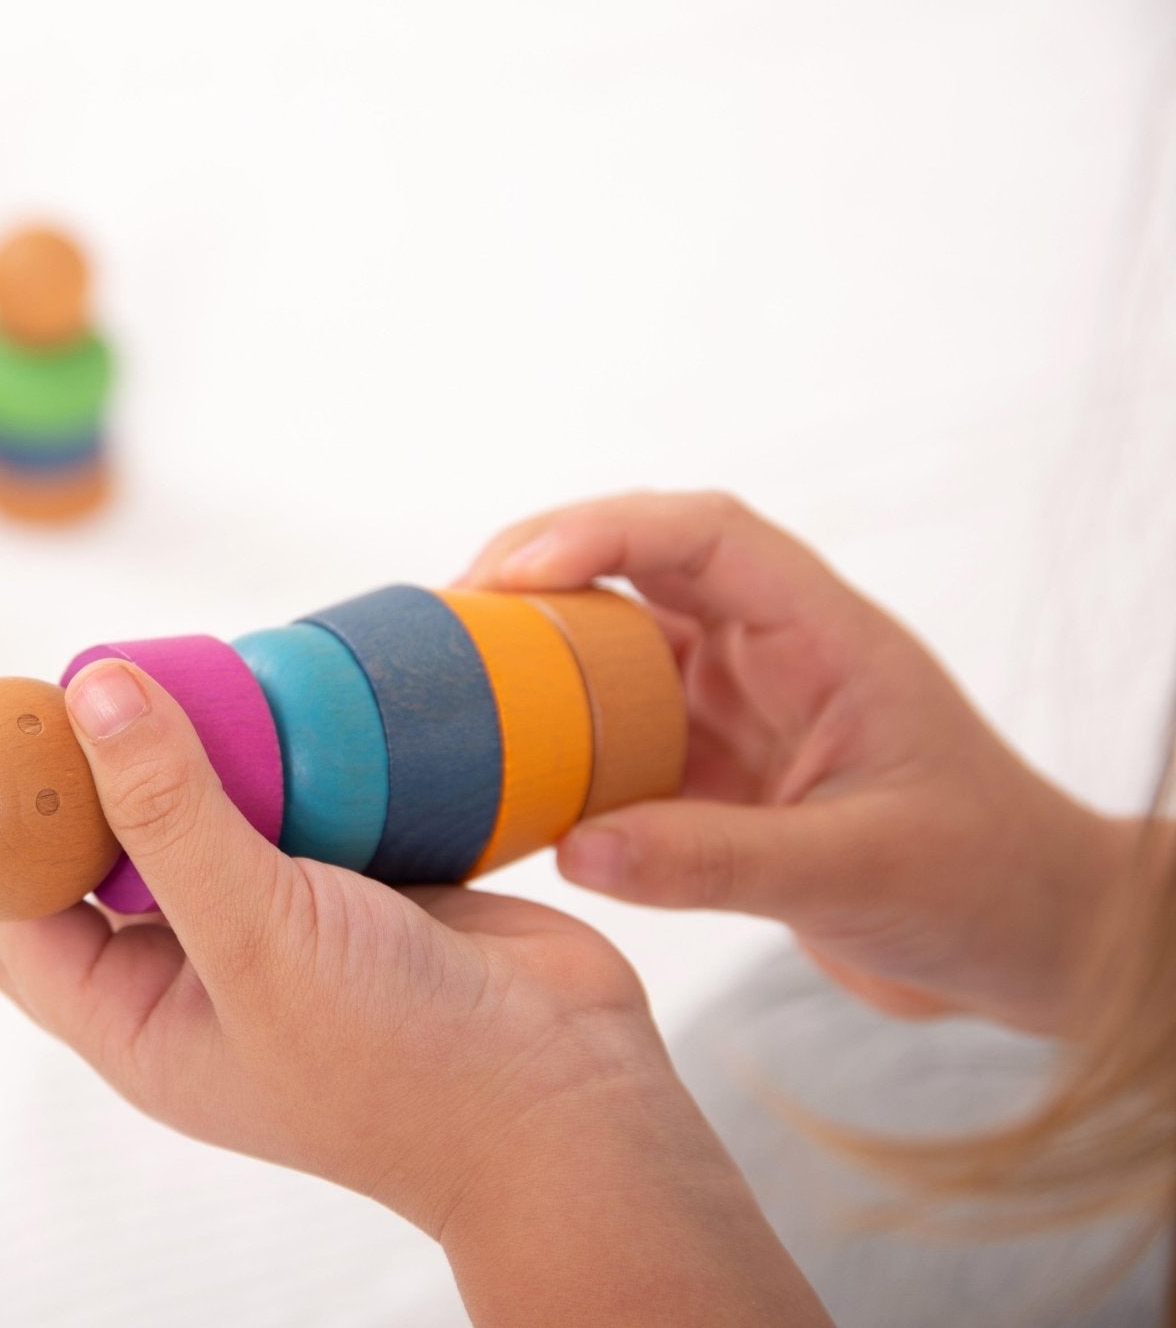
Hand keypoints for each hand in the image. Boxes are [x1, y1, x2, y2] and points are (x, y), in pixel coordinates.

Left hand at [0, 660, 824, 1323]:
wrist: (574, 1104)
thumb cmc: (406, 1070)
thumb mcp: (259, 939)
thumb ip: (171, 813)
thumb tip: (93, 693)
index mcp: (137, 1018)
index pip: (13, 916)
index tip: (1, 724)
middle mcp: (195, 969)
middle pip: (100, 851)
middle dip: (93, 769)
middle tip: (104, 680)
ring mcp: (278, 923)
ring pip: (201, 811)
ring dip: (197, 747)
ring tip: (198, 673)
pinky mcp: (355, 882)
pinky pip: (295, 798)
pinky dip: (289, 749)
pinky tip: (291, 695)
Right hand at [459, 491, 1130, 1035]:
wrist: (1028, 948)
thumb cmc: (984, 887)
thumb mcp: (855, 872)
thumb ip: (717, 860)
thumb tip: (577, 848)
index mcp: (825, 635)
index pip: (705, 534)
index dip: (602, 530)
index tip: (512, 573)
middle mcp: (772, 655)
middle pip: (639, 567)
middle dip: (539, 570)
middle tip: (450, 616)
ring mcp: (737, 710)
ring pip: (615, 648)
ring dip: (538, 656)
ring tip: (453, 681)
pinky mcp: (713, 771)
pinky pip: (614, 735)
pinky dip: (555, 744)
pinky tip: (501, 774)